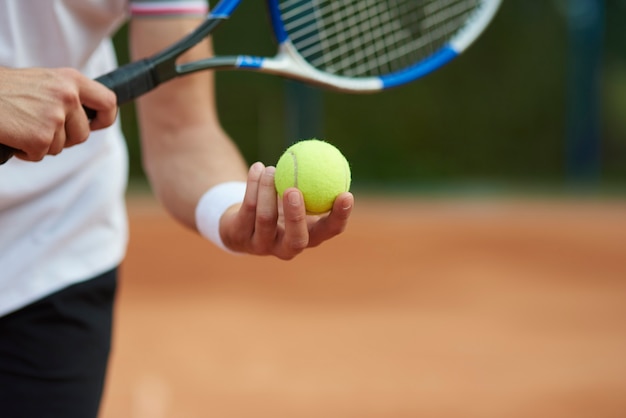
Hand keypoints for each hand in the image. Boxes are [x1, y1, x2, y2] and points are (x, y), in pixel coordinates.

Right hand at [0, 67, 116, 160]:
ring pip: (61, 146)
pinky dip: (25, 151)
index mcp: (71, 79)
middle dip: (63, 138)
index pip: (108, 102)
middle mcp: (67, 96)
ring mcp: (55, 117)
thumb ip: (66, 96)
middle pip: (82, 134)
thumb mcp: (42, 82)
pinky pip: (40, 154)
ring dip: (41, 143)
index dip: (105, 118)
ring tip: (20, 124)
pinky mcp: (40, 137)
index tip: (95, 125)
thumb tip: (88, 119)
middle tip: (37, 125)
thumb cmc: (4, 90)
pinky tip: (13, 134)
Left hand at [219, 162, 353, 259]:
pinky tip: (257, 168)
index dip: (340, 216)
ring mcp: (261, 246)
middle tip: (294, 190)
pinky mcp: (239, 238)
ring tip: (271, 169)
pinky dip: (253, 186)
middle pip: (296, 239)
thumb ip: (314, 182)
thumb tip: (333, 157)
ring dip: (268, 190)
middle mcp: (287, 248)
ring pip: (265, 219)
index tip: (346, 194)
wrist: (240, 220)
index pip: (330, 231)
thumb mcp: (299, 194)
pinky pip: (247, 209)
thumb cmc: (279, 203)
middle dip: (295, 216)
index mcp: (309, 237)